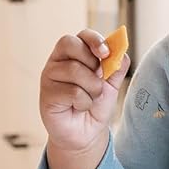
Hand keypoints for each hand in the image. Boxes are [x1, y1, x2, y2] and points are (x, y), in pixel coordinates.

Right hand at [38, 28, 130, 154]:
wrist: (86, 133)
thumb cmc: (95, 105)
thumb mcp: (111, 85)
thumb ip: (117, 67)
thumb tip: (122, 52)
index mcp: (73, 54)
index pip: (81, 35)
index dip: (94, 40)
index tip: (106, 53)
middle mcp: (57, 61)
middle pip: (72, 46)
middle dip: (92, 64)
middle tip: (98, 80)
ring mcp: (49, 77)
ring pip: (74, 70)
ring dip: (92, 88)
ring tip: (90, 99)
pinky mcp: (46, 95)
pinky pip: (72, 91)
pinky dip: (84, 102)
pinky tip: (79, 107)